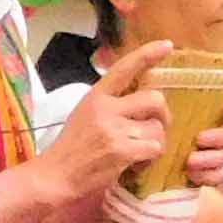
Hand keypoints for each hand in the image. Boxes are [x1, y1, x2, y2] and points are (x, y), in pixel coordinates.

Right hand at [42, 47, 173, 198]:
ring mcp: (113, 129)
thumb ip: (110, 105)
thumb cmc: (71, 150)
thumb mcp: (85, 116)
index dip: (148, 54)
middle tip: (157, 128)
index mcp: (96, 96)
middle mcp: (105, 108)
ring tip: (137, 155)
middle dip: (163, 116)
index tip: (167, 45)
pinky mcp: (121, 151)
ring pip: (157, 128)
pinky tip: (134, 166)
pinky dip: (149, 160)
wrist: (55, 177)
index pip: (124, 68)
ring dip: (154, 144)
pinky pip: (154, 148)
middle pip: (154, 99)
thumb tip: (142, 103)